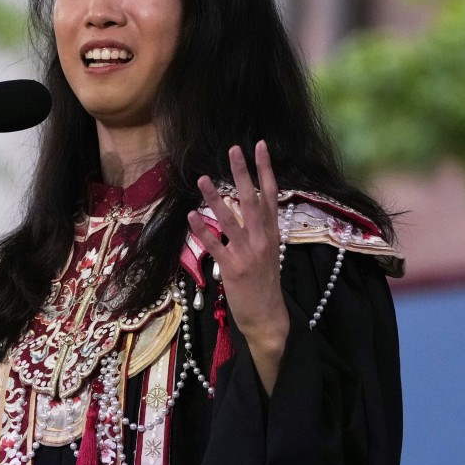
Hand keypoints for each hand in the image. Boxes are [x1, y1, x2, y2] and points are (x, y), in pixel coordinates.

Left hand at [186, 141, 288, 393]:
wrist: (269, 318)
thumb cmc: (265, 284)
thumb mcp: (269, 253)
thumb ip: (260, 229)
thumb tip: (248, 206)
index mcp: (272, 233)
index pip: (271, 194)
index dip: (265, 169)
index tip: (259, 146)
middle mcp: (262, 239)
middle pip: (252, 199)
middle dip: (243, 172)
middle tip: (233, 148)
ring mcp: (247, 253)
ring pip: (230, 219)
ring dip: (215, 197)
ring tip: (203, 177)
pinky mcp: (232, 269)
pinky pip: (215, 246)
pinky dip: (202, 231)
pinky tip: (191, 216)